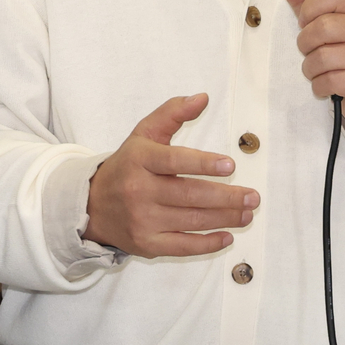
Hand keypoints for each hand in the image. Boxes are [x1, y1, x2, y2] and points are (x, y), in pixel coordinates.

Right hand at [83, 94, 259, 256]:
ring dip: (225, 218)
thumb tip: (203, 98)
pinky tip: (227, 236)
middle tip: (253, 197)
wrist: (92, 206)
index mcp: (139, 159)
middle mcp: (139, 190)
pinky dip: (207, 244)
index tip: (231, 165)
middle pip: (189, 195)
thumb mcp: (143, 134)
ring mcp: (142, 220)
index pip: (174, 161)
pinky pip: (182, 247)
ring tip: (248, 214)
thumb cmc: (127, 165)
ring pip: (191, 221)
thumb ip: (172, 113)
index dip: (203, 163)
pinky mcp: (147, 244)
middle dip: (226, 197)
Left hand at [277, 0, 344, 128]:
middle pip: (323, 27)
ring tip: (319, 67)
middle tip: (310, 47)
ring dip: (310, 67)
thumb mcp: (330, 18)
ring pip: (322, 58)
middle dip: (305, 42)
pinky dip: (320, 85)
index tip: (306, 20)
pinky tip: (329, 82)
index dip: (310, 7)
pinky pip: (329, 81)